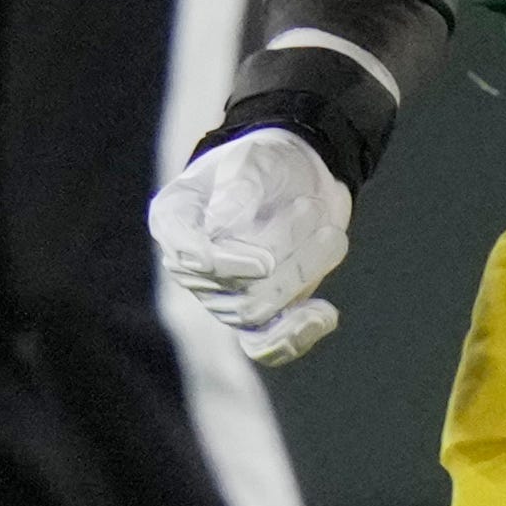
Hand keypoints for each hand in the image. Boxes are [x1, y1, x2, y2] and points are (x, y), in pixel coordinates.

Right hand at [148, 125, 349, 364]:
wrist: (301, 179)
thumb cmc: (269, 163)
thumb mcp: (257, 160)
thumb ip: (239, 188)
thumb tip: (222, 226)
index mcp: (175, 222)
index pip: (190, 259)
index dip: (228, 267)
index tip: (265, 262)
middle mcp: (192, 266)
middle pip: (233, 289)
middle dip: (284, 253)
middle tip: (312, 207)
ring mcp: (223, 295)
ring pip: (258, 313)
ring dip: (304, 273)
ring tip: (330, 233)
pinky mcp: (258, 315)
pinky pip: (265, 346)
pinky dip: (296, 337)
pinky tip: (324, 315)